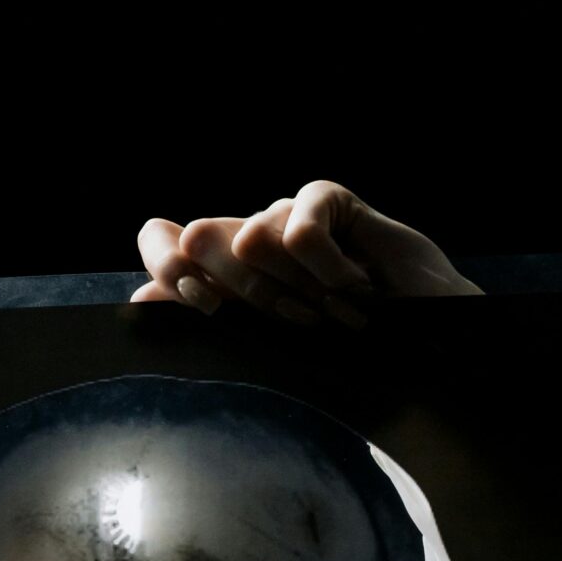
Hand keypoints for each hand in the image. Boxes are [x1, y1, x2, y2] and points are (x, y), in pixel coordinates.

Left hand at [130, 181, 482, 327]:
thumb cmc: (345, 359)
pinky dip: (327, 268)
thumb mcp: (262, 349)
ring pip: (251, 239)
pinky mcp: (326, 200)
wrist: (425, 352)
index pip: (163, 248)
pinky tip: (358, 285)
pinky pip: (299, 227)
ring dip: (295, 289)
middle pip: (199, 242)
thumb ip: (200, 319)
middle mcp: (248, 243)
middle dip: (246, 296)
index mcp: (221, 280)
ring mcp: (285, 218)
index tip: (199, 303)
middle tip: (300, 324)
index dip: (168, 270)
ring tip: (336, 310)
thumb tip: (136, 299)